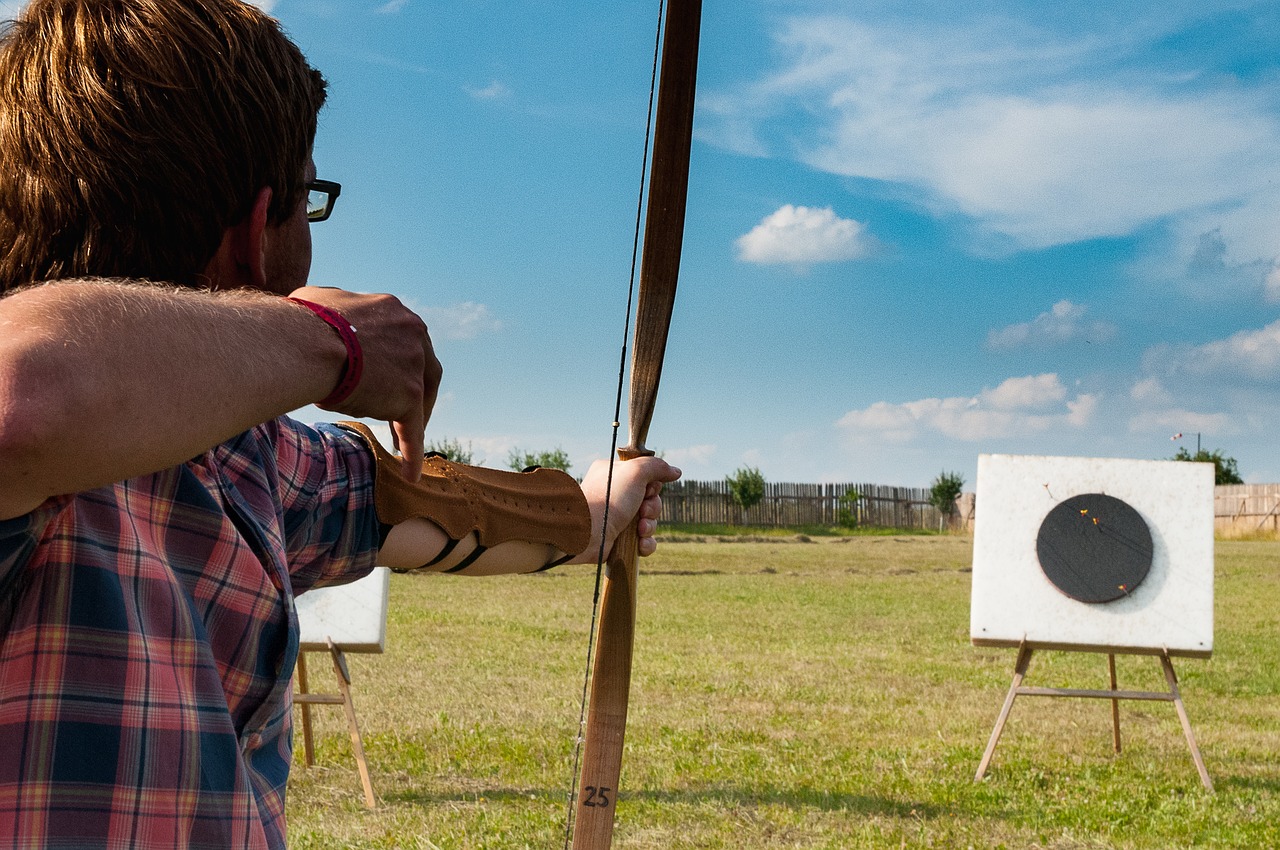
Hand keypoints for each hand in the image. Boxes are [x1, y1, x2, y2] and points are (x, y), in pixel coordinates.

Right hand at [289, 286, 441, 478]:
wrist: (307, 342)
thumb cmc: (302, 322)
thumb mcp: (319, 300)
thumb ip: (333, 310)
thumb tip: (320, 312)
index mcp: (396, 312)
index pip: (405, 342)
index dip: (398, 364)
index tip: (387, 378)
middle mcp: (414, 334)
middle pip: (424, 370)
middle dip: (413, 391)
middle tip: (401, 411)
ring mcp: (414, 366)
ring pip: (419, 401)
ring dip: (410, 420)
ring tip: (397, 441)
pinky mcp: (408, 396)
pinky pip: (414, 431)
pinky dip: (413, 453)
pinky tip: (411, 474)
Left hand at [575, 455, 681, 561]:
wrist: (588, 532)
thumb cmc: (608, 499)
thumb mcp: (635, 472)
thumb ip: (656, 467)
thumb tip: (675, 471)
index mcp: (616, 474)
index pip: (646, 477)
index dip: (653, 486)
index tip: (647, 489)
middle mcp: (616, 495)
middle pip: (650, 500)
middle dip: (652, 508)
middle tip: (642, 511)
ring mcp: (617, 517)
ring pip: (648, 521)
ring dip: (649, 526)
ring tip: (639, 530)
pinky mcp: (619, 538)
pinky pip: (643, 541)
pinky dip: (645, 543)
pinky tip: (639, 544)